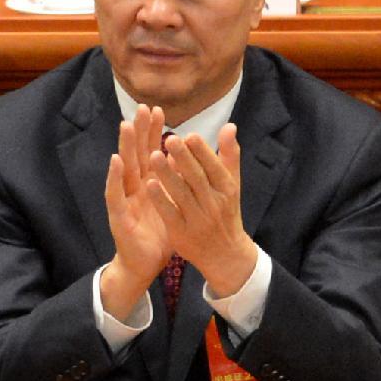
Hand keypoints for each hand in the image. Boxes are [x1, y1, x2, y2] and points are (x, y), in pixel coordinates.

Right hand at [101, 105, 171, 318]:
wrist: (144, 264)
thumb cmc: (158, 233)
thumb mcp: (172, 204)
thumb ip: (176, 181)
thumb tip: (184, 158)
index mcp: (148, 184)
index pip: (150, 152)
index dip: (152, 132)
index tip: (158, 110)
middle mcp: (133, 188)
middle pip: (136, 154)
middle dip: (139, 131)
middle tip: (141, 107)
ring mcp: (124, 200)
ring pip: (123, 169)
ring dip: (124, 147)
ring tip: (126, 125)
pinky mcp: (118, 216)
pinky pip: (115, 194)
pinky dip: (114, 177)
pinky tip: (115, 161)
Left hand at [147, 124, 256, 296]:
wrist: (225, 254)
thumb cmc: (226, 211)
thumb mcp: (232, 184)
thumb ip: (229, 154)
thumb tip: (229, 125)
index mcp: (227, 189)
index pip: (214, 167)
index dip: (202, 151)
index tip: (188, 135)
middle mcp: (214, 204)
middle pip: (197, 178)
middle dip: (183, 158)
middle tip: (168, 138)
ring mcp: (198, 220)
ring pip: (181, 194)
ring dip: (167, 175)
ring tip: (153, 156)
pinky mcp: (182, 234)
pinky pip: (170, 214)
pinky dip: (160, 199)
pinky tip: (148, 184)